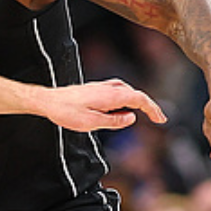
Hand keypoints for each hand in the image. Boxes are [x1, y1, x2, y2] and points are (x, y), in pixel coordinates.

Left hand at [42, 78, 166, 132]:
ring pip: (127, 91)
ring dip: (137, 102)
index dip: (153, 109)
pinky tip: (123, 108)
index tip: (161, 120)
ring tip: (143, 115)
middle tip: (158, 119)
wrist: (49, 101)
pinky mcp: (96, 88)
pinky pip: (117, 91)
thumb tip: (131, 118)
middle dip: (149, 106)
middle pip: (136, 94)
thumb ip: (114, 121)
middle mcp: (109, 88)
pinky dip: (126, 99)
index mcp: (111, 96)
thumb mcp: (92, 123)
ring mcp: (102, 87)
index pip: (140, 99)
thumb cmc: (67, 112)